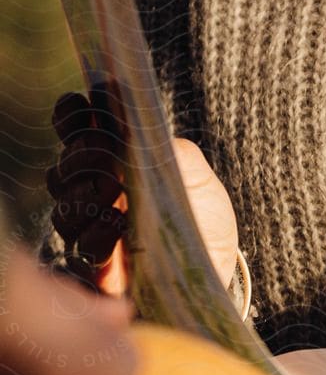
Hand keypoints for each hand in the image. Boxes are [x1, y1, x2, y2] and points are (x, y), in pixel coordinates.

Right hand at [47, 89, 238, 296]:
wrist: (215, 264)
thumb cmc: (201, 213)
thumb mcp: (195, 173)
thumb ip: (168, 149)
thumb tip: (138, 124)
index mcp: (114, 161)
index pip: (78, 133)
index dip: (71, 116)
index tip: (79, 103)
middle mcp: (95, 195)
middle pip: (62, 172)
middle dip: (78, 156)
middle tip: (101, 150)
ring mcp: (92, 233)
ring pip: (64, 211)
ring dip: (84, 195)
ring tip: (113, 187)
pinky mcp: (99, 272)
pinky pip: (83, 251)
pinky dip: (97, 234)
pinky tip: (117, 223)